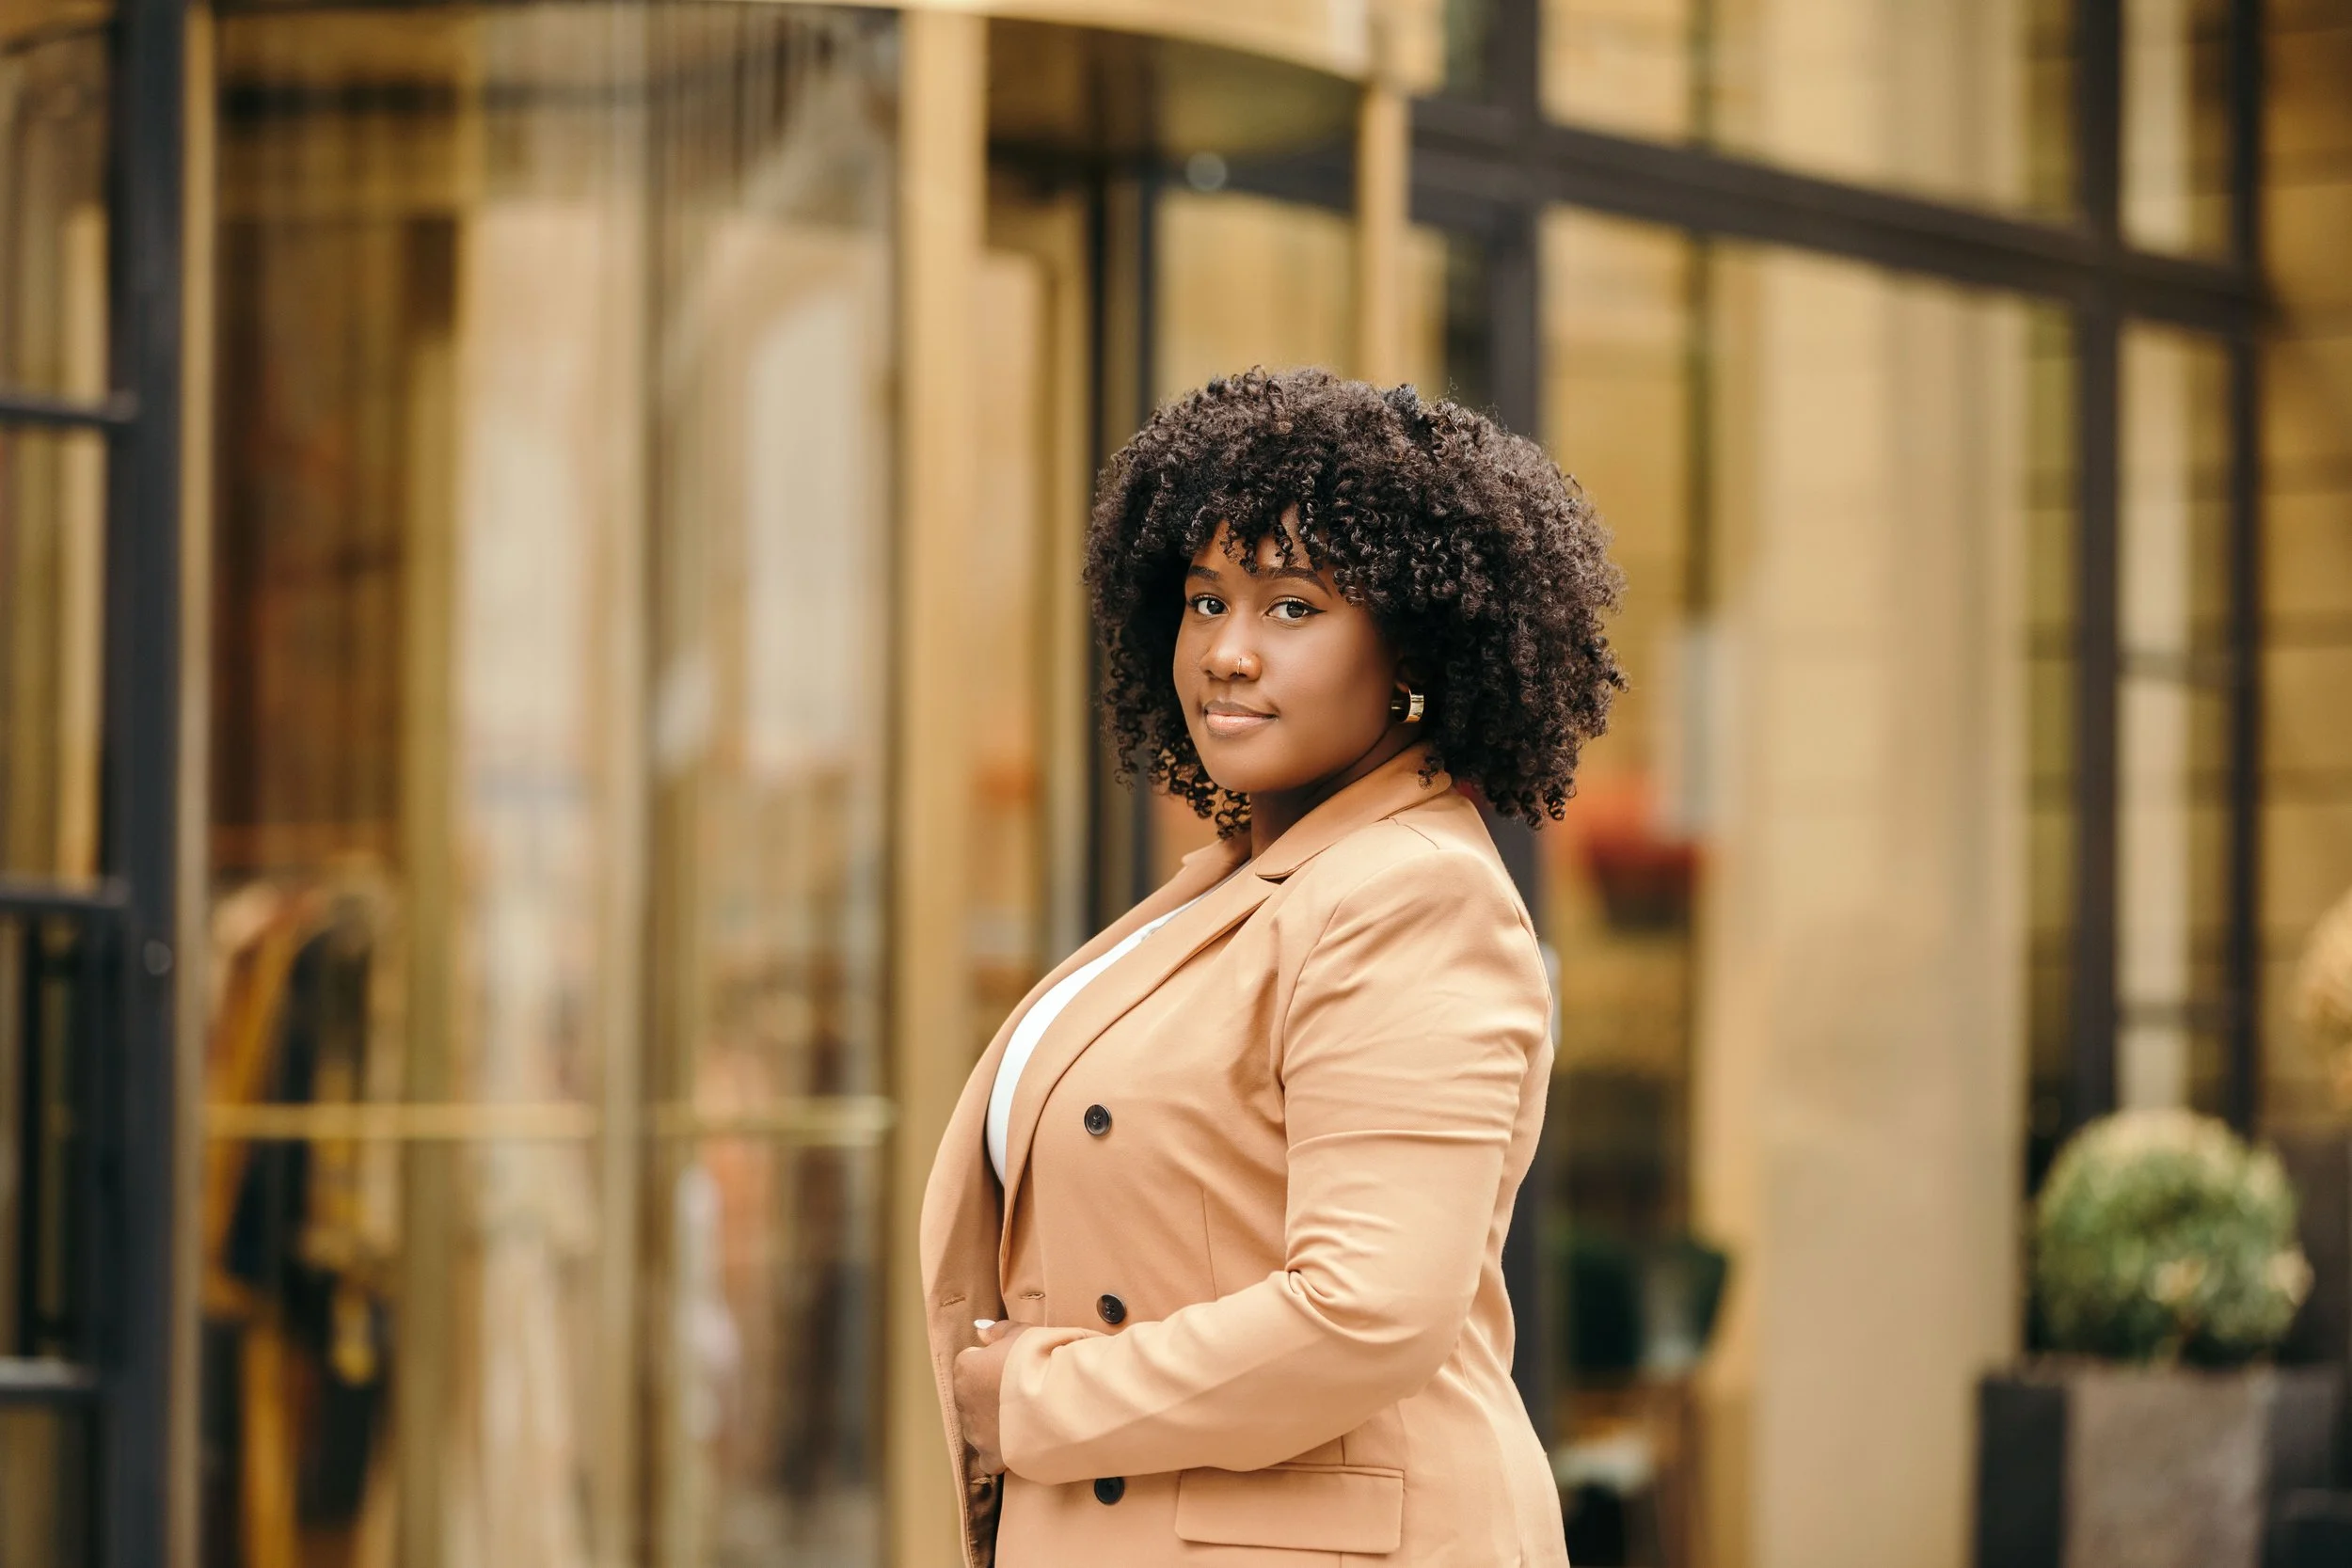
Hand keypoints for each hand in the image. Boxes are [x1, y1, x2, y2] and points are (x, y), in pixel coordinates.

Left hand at [953, 1320, 1030, 1475]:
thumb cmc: (1040, 1361)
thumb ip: (998, 1331)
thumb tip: (981, 1332)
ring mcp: (976, 1432)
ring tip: (1025, 1415)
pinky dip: (999, 1452)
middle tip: (1022, 1389)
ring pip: (979, 1425)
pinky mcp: (991, 1456)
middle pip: (973, 1395)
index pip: (971, 1362)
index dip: (993, 1363)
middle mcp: (963, 1402)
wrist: (1059, 1399)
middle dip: (991, 1393)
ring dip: (995, 1421)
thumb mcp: (1022, 1333)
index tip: (1014, 1365)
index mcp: (966, 1369)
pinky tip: (1017, 1444)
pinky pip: (988, 1457)